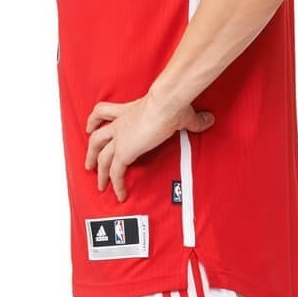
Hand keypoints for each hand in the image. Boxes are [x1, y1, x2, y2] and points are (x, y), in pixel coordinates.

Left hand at [85, 95, 214, 201]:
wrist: (166, 103)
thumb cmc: (171, 103)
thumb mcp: (183, 111)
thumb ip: (195, 119)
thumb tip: (208, 120)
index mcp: (129, 110)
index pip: (104, 112)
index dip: (95, 119)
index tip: (91, 126)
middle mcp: (120, 123)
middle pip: (97, 137)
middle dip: (91, 151)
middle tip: (89, 163)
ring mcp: (120, 139)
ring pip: (100, 156)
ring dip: (98, 170)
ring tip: (99, 183)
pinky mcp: (123, 152)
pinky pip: (115, 173)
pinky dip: (115, 185)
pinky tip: (118, 194)